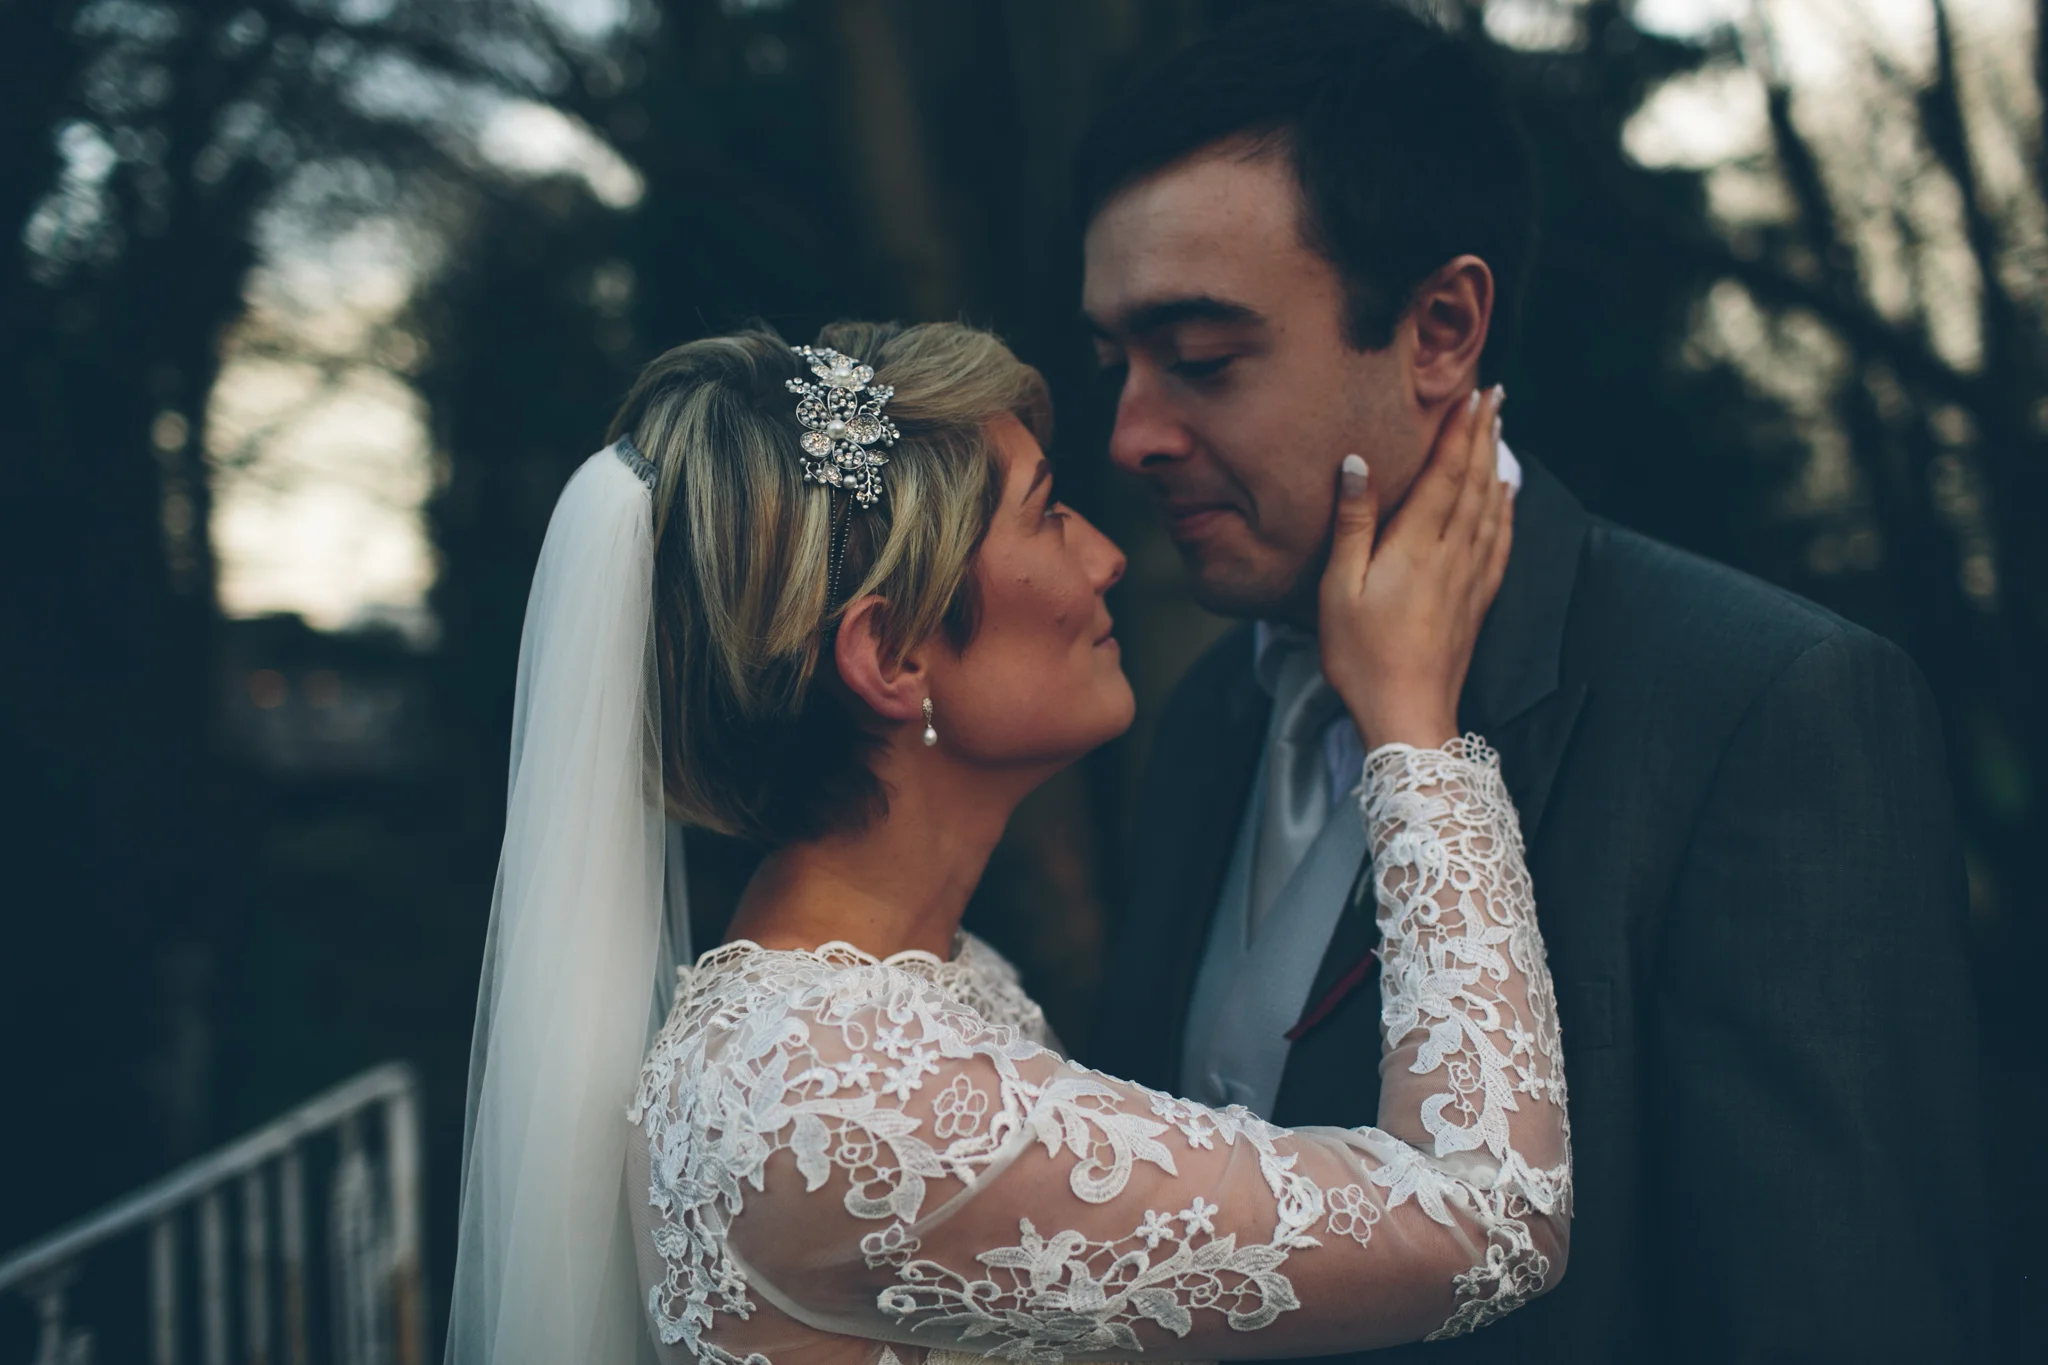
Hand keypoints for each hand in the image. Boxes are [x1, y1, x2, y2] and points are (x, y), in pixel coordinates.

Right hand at [1318, 385, 1512, 751]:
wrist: (1408, 714)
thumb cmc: (1361, 656)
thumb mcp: (1338, 588)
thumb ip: (1353, 522)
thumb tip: (1357, 463)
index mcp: (1417, 546)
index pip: (1446, 474)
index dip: (1459, 431)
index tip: (1471, 393)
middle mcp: (1451, 555)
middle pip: (1475, 482)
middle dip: (1484, 435)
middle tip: (1495, 396)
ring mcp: (1470, 579)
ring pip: (1490, 507)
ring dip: (1495, 463)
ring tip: (1500, 429)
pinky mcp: (1477, 602)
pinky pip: (1499, 543)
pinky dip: (1505, 511)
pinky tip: (1506, 496)